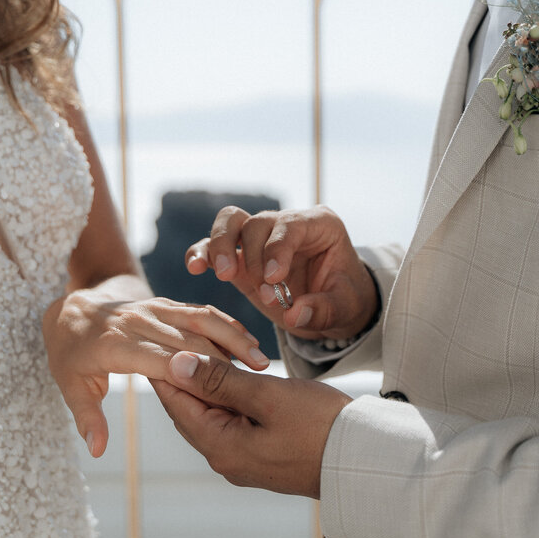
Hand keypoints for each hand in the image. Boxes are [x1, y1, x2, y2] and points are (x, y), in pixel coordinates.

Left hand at [43, 288, 268, 457]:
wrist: (70, 307)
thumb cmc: (71, 354)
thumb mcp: (71, 386)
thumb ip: (88, 417)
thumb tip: (98, 450)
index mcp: (117, 345)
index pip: (163, 362)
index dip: (196, 377)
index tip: (224, 395)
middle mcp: (139, 322)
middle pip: (190, 340)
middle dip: (224, 360)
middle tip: (257, 383)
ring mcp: (154, 308)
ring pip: (201, 319)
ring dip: (233, 337)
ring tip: (260, 360)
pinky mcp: (166, 303)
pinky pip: (200, 310)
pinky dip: (226, 324)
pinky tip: (248, 341)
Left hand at [150, 351, 351, 497]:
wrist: (364, 461)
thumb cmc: (321, 426)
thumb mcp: (268, 396)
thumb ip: (220, 380)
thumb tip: (176, 364)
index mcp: (221, 447)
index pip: (176, 402)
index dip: (164, 368)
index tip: (157, 339)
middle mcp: (226, 460)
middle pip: (190, 411)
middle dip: (183, 376)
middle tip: (175, 341)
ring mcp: (244, 461)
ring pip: (212, 416)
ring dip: (208, 386)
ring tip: (204, 352)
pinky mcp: (262, 457)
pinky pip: (232, 424)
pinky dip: (228, 399)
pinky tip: (234, 378)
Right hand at [185, 205, 377, 340]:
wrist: (332, 306)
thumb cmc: (343, 299)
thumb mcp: (344, 308)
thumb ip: (323, 310)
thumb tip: (294, 315)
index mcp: (319, 224)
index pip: (291, 225)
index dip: (278, 248)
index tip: (273, 279)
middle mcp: (286, 223)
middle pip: (257, 222)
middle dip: (253, 256)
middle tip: (261, 291)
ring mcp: (260, 238)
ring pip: (231, 222)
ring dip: (221, 246)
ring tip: (223, 275)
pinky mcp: (240, 255)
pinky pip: (214, 245)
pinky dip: (202, 253)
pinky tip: (194, 268)